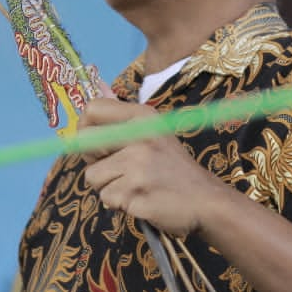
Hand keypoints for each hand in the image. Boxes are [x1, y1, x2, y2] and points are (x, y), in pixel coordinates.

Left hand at [79, 98, 229, 235]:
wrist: (205, 200)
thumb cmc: (173, 168)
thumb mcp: (153, 132)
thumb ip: (120, 116)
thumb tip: (96, 88)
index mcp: (142, 117)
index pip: (92, 110)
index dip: (86, 129)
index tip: (97, 145)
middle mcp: (139, 136)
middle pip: (86, 144)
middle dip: (96, 161)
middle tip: (120, 169)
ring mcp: (138, 165)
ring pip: (93, 177)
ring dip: (109, 186)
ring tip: (135, 186)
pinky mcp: (135, 192)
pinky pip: (107, 198)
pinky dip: (120, 204)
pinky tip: (140, 198)